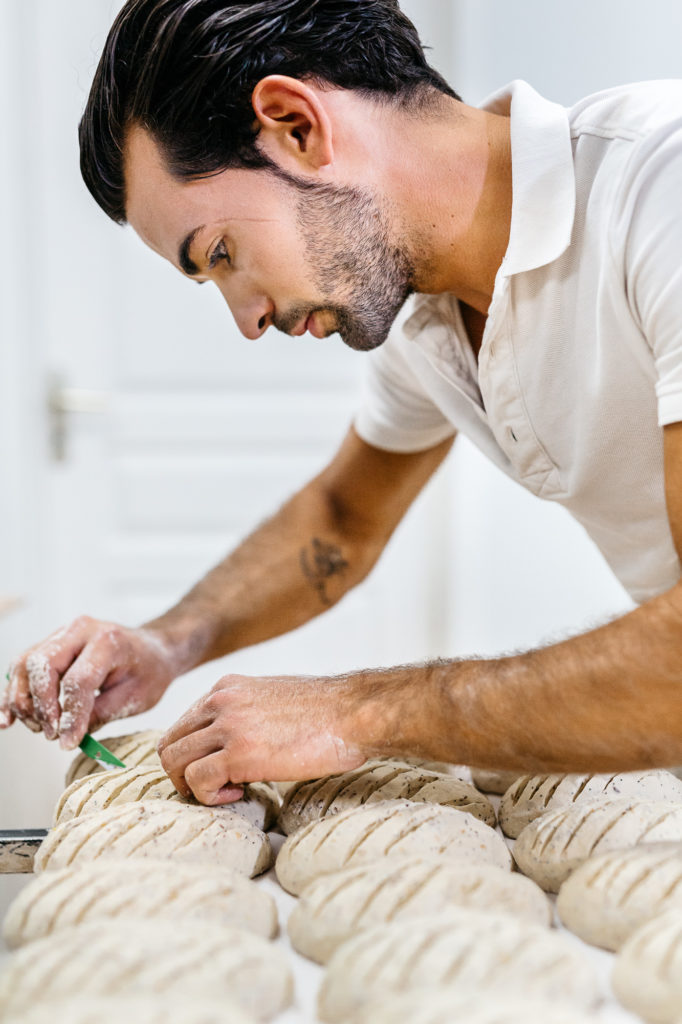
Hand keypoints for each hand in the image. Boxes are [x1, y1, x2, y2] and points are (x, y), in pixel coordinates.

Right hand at [1, 617, 178, 748]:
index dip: (69, 715)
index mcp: (108, 641)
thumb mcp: (137, 697)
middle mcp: (81, 630)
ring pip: (25, 664)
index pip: (78, 680)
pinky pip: (23, 666)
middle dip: (41, 706)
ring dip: (23, 702)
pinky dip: (13, 693)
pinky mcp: (51, 643)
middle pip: (42, 665)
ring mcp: (62, 633)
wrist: (152, 649)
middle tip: (52, 734)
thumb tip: (68, 734)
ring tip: (38, 729)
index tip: (67, 742)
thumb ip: (101, 714)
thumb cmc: (148, 671)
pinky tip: (8, 719)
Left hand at [158, 673, 366, 805]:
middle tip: (214, 787)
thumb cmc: (325, 713)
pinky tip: (239, 793)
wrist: (352, 713)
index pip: (183, 725)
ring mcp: (228, 725)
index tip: (221, 768)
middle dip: (183, 773)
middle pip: (169, 744)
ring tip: (228, 791)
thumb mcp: (273, 698)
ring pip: (173, 761)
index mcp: (226, 688)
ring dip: (193, 786)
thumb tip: (234, 743)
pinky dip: (209, 796)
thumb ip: (245, 713)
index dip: (195, 754)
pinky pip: (196, 780)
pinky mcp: (239, 752)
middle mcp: (220, 701)